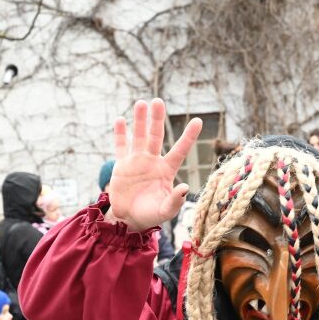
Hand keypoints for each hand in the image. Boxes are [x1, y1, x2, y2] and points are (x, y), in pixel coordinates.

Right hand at [107, 99, 202, 230]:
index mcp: (167, 170)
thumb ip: (175, 201)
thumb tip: (185, 188)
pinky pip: (121, 146)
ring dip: (140, 120)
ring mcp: (137, 160)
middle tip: (158, 101)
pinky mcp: (122, 165)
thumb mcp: (166, 211)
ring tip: (141, 103)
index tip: (198, 121)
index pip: (180, 150)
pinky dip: (120, 134)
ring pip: (139, 136)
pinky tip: (121, 121)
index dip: (189, 137)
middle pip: (156, 136)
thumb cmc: (151, 215)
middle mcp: (153, 161)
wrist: (130, 218)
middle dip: (157, 119)